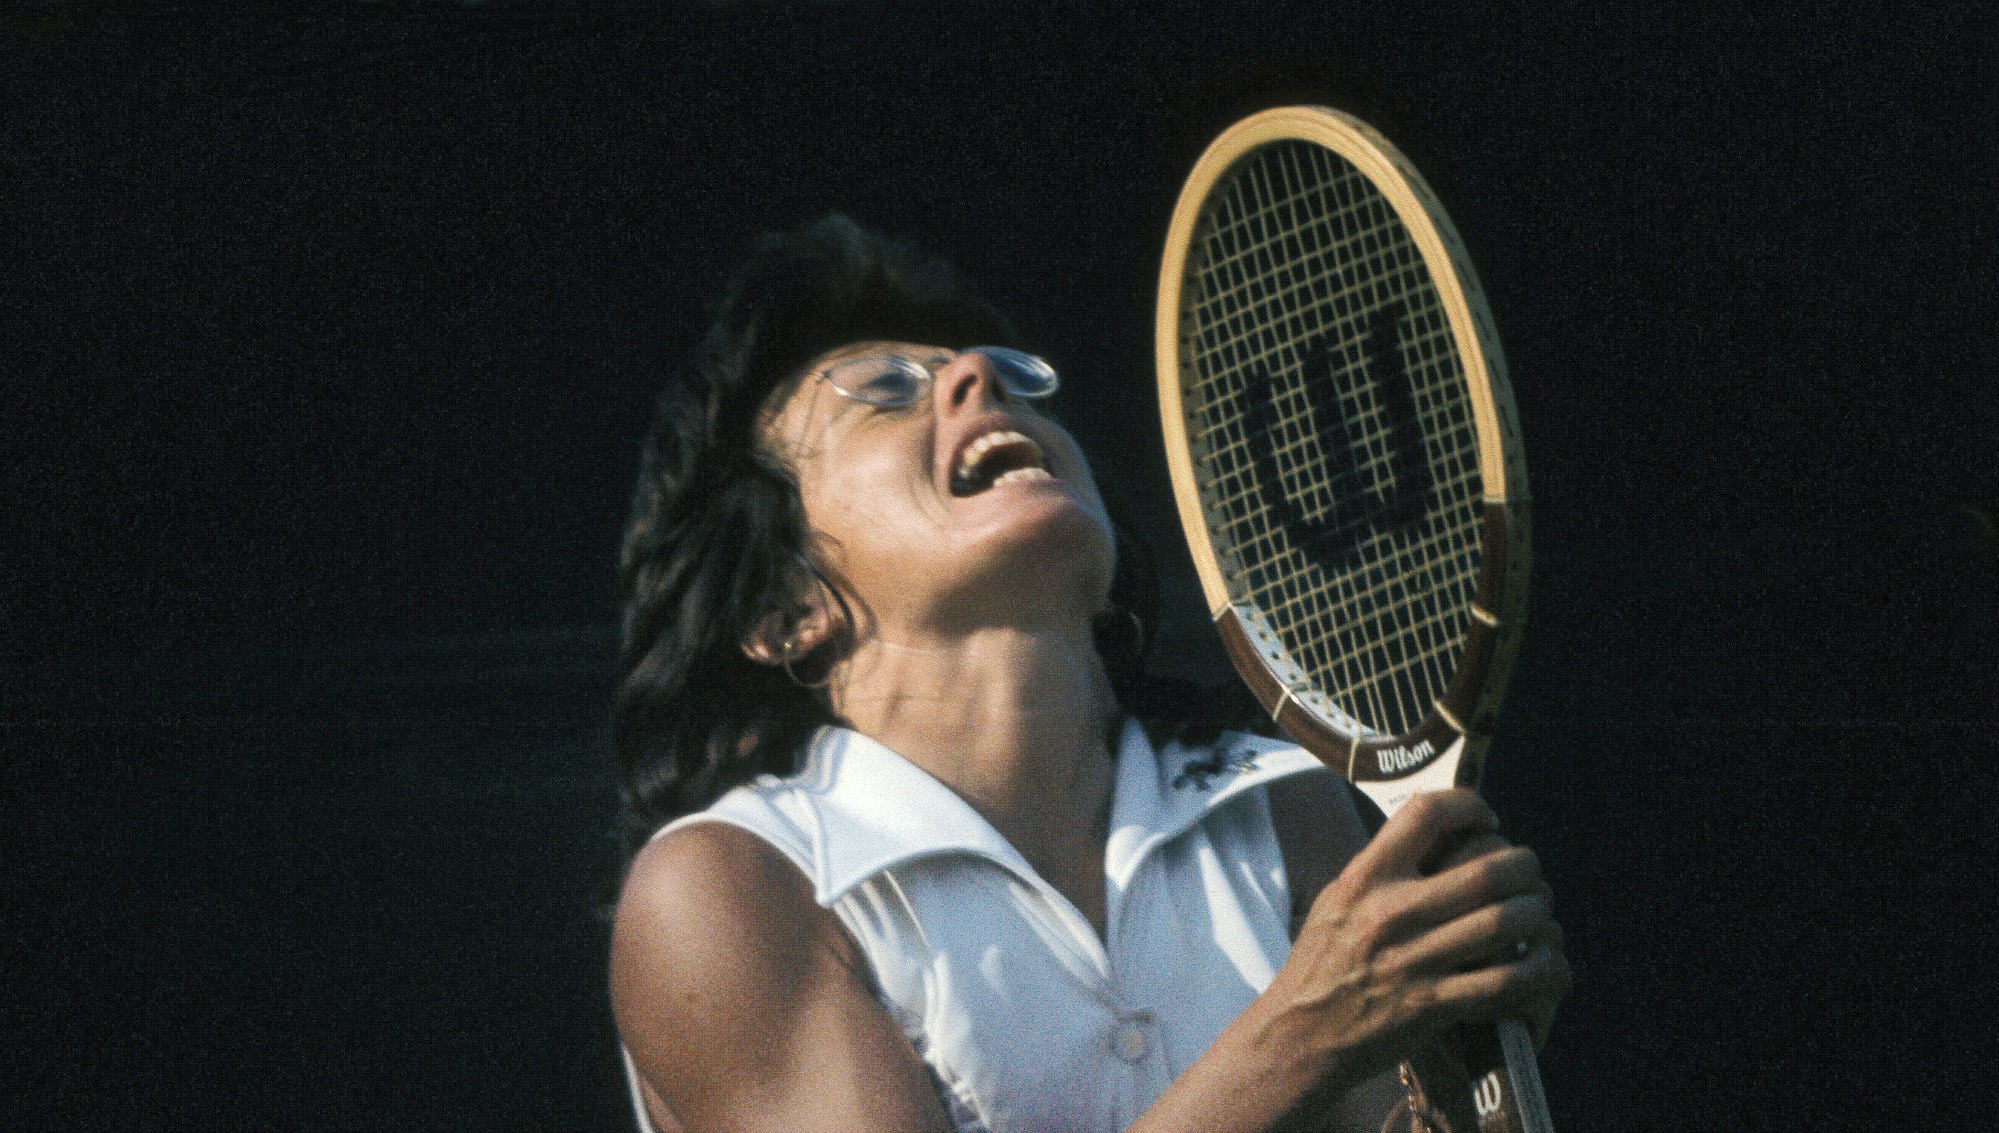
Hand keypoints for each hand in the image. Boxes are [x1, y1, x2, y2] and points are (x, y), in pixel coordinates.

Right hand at [1262, 789, 1569, 1086]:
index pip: (1425, 813)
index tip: (1489, 820)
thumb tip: (1436, 838)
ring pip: (1505, 922)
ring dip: (1538, 915)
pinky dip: (1541, 972)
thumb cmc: (1320, 965)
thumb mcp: (1336, 902)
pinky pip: (1506, 983)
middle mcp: (1390, 912)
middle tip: (1530, 873)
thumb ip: (1381, 871)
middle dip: (1525, 867)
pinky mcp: (1432, 1005)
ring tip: (1540, 914)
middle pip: (1486, 870)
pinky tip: (1549, 967)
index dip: (1470, 805)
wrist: (1300, 1036)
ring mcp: (1413, 960)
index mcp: (1364, 878)